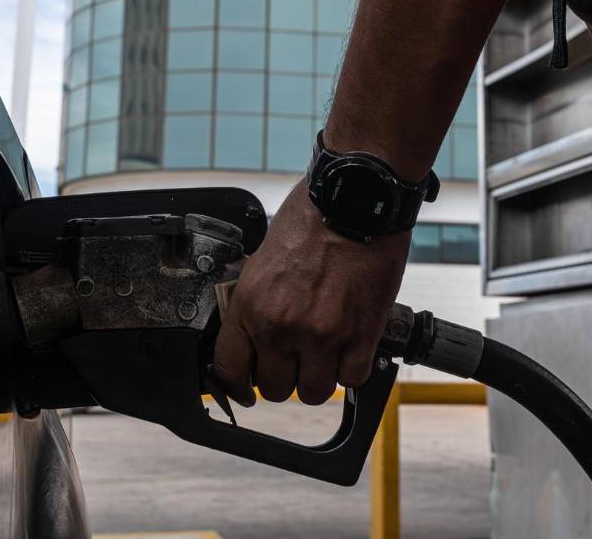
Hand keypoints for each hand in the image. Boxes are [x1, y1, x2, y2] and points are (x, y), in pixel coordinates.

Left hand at [213, 184, 409, 405]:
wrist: (356, 200)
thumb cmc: (313, 218)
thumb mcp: (263, 261)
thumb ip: (257, 303)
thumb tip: (255, 335)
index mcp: (251, 305)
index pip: (231, 370)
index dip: (240, 382)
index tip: (250, 381)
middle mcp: (281, 326)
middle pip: (275, 388)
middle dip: (285, 376)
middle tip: (296, 357)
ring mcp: (322, 334)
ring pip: (314, 392)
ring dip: (320, 376)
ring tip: (326, 353)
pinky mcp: (361, 334)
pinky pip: (352, 378)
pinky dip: (353, 368)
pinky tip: (352, 346)